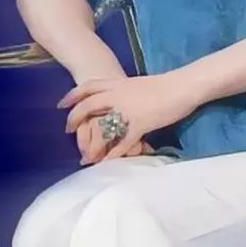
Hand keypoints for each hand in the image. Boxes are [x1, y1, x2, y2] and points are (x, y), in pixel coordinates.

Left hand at [58, 73, 199, 160]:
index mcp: (119, 83)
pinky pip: (123, 142)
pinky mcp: (140, 123)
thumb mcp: (139, 85)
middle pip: (88, 105)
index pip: (89, 86)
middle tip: (68, 130)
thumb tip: (120, 99)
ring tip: (86, 156)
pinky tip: (107, 163)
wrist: (183, 85)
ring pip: (102, 127)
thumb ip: (126, 92)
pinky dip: (114, 154)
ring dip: (93, 144)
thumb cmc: (166, 85)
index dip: (73, 95)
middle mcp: (119, 95)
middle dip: (75, 119)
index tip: (62, 104)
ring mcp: (128, 110)